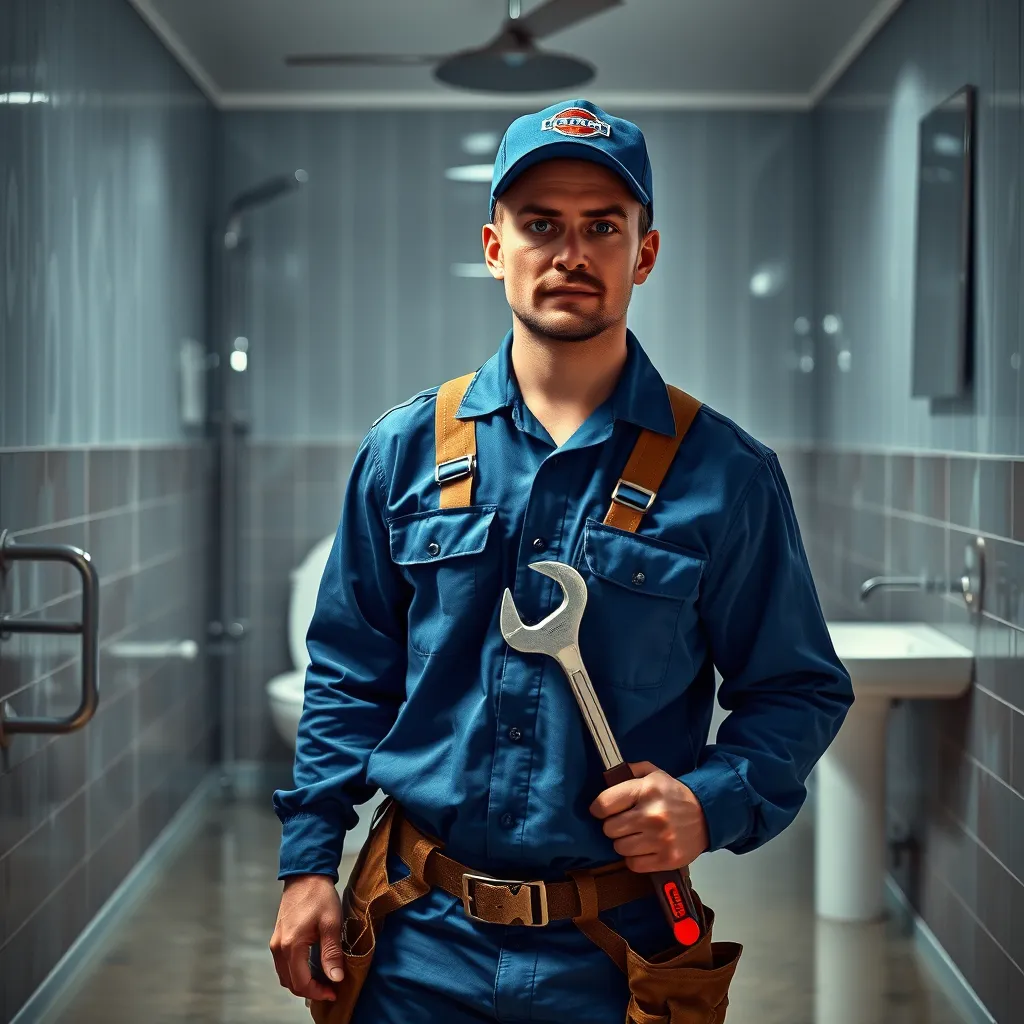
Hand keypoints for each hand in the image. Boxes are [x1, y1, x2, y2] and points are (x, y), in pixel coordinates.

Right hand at [270, 874, 344, 1001]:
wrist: (305, 874)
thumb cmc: (319, 896)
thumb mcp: (331, 923)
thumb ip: (331, 953)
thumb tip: (335, 978)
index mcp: (291, 946)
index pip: (301, 982)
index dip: (317, 992)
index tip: (334, 992)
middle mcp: (278, 948)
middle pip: (290, 982)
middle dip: (310, 990)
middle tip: (330, 988)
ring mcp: (275, 942)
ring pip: (285, 975)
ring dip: (302, 982)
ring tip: (322, 980)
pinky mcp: (277, 937)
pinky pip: (283, 964)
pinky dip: (295, 972)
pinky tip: (311, 967)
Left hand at [589, 761, 709, 871]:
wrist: (707, 815)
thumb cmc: (674, 794)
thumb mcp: (654, 773)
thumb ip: (629, 771)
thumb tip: (608, 776)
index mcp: (647, 790)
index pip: (604, 804)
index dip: (598, 808)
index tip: (601, 810)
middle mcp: (652, 815)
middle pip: (609, 828)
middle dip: (613, 825)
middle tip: (624, 823)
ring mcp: (660, 839)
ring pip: (619, 848)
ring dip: (624, 842)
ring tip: (636, 835)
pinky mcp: (667, 859)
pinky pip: (633, 864)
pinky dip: (635, 858)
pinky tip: (644, 848)